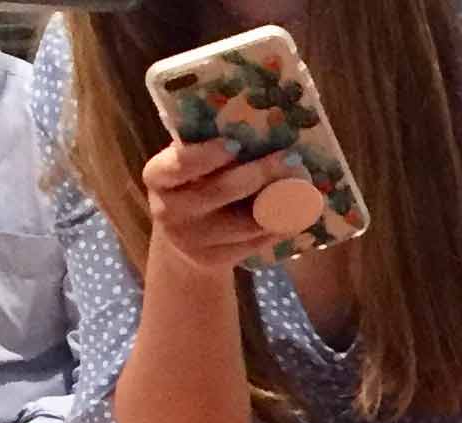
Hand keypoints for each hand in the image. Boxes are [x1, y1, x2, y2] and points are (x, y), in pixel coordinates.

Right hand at [141, 136, 292, 274]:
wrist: (183, 240)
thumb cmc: (192, 187)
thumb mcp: (190, 167)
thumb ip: (206, 147)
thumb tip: (255, 123)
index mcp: (157, 176)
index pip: (180, 164)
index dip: (208, 154)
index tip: (237, 143)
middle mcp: (167, 209)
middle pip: (221, 191)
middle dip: (260, 173)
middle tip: (291, 159)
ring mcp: (189, 239)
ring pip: (244, 221)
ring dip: (280, 204)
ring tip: (304, 187)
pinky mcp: (213, 260)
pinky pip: (254, 243)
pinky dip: (280, 228)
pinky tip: (298, 215)